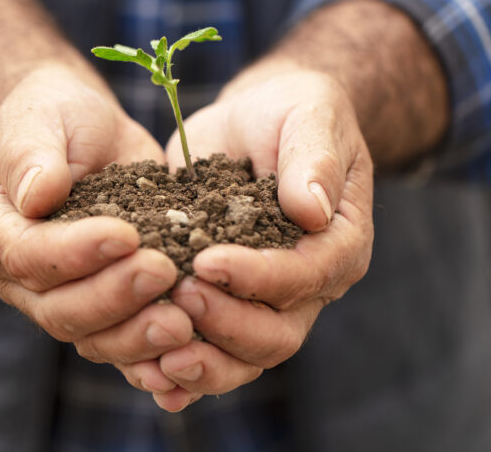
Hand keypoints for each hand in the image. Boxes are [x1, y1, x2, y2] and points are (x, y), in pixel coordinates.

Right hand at [0, 64, 193, 393]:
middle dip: (112, 296)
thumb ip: (30, 152)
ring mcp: (59, 295)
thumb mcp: (37, 115)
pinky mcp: (100, 303)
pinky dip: (150, 352)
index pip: (25, 255)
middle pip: (58, 308)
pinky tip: (186, 347)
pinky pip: (119, 341)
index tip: (126, 235)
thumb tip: (38, 196)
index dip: (74, 252)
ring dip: (136, 334)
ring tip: (182, 323)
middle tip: (163, 273)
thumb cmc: (53, 115)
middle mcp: (17, 275)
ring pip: (90, 336)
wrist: (81, 129)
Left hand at [156, 63, 373, 410]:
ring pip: (244, 357)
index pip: (306, 277)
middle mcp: (308, 284)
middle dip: (227, 323)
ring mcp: (265, 300)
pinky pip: (211, 351)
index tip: (208, 260)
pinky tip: (151, 378)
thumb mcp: (310, 116)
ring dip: (203, 362)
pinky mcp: (226, 300)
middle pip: (277, 335)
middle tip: (179, 296)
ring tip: (159, 357)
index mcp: (338, 243)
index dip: (259, 277)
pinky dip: (183, 373)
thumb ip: (313, 158)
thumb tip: (311, 209)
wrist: (259, 121)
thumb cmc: (292, 112)